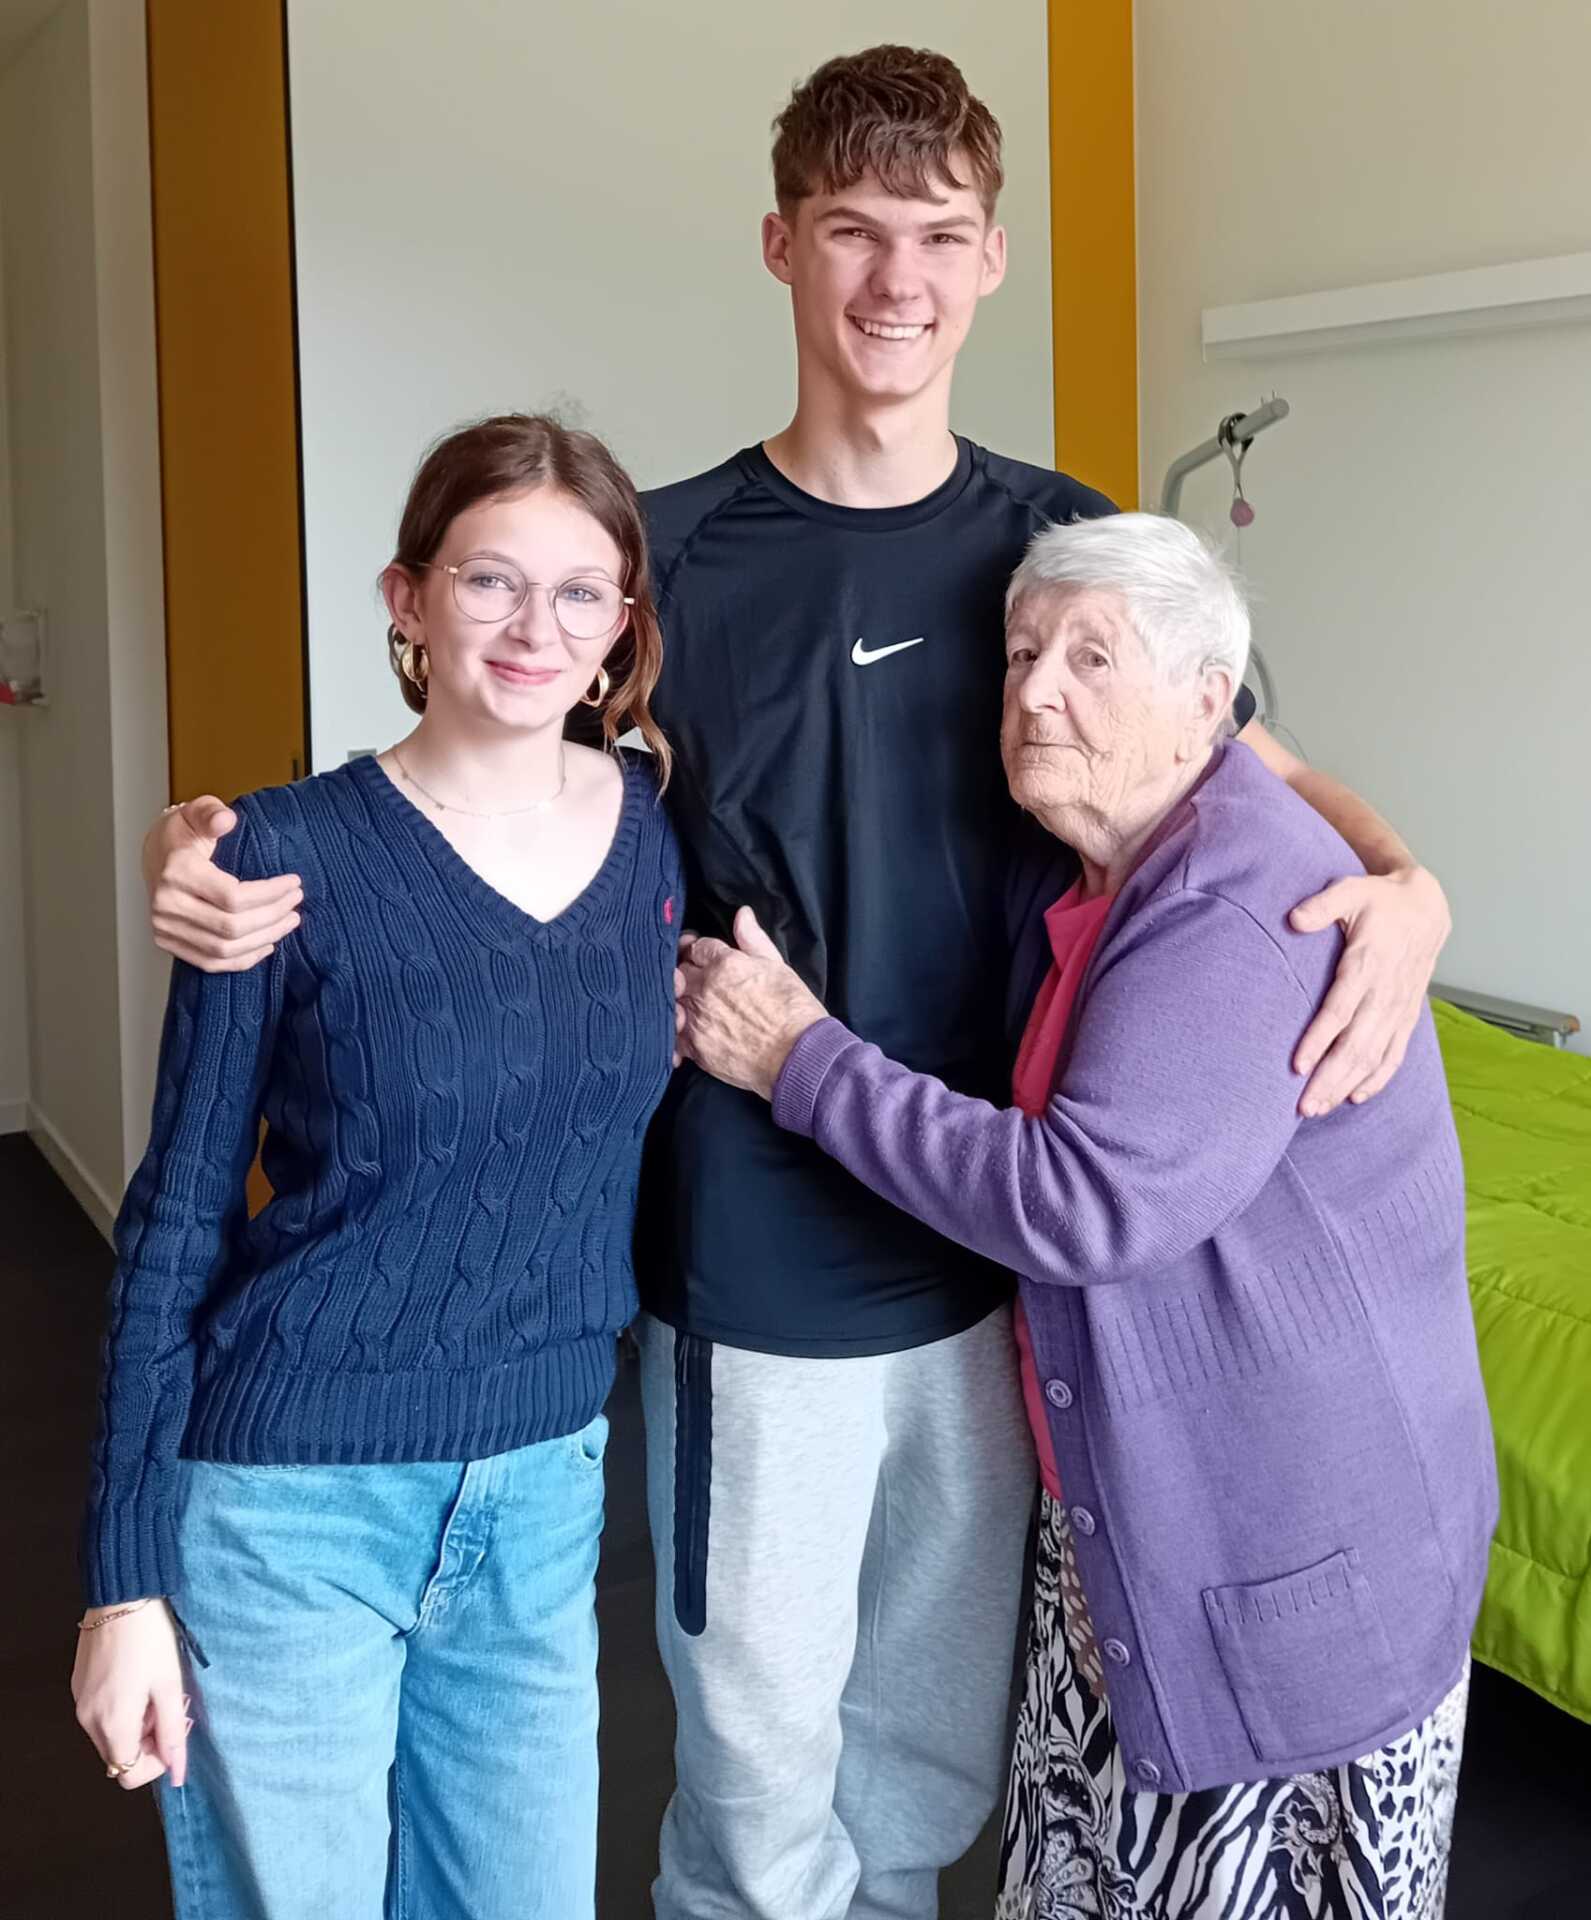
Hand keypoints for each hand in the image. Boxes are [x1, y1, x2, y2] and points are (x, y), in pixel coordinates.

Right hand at [72, 1600, 190, 1791]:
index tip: (176, 1732)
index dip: (157, 1763)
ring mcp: (80, 1704)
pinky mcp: (79, 1688)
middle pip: (119, 1756)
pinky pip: (100, 1715)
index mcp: (112, 1724)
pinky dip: (122, 1710)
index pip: (129, 1775)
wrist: (122, 1597)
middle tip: (171, 1707)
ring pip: (110, 1736)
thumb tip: (178, 1773)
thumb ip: (173, 1734)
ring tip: (156, 1690)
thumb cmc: (150, 1639)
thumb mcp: (170, 1686)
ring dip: (136, 1726)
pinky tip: (138, 1680)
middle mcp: (88, 1721)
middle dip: (148, 1742)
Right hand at [146, 797, 301, 971]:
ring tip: (289, 921)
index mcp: (176, 872)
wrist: (155, 856)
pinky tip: (267, 944)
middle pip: (231, 927)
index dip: (269, 894)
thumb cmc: (182, 835)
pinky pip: (211, 962)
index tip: (294, 883)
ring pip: (224, 949)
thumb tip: (227, 819)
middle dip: (272, 916)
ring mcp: (164, 928)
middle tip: (296, 901)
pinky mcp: (168, 943)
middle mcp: (167, 905)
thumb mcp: (197, 813)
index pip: (232, 896)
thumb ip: (211, 812)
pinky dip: (243, 959)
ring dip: (264, 938)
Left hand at [675, 907, 827, 1100]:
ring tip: (691, 1003)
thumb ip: (753, 939)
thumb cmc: (793, 1010)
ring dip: (677, 998)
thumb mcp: (777, 966)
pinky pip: (671, 1034)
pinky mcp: (694, 1046)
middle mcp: (704, 988)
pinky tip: (685, 1030)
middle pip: (678, 970)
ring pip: (670, 999)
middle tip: (696, 977)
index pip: (697, 947)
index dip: (700, 949)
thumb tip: (741, 914)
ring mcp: (696, 1018)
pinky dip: (674, 1031)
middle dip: (685, 970)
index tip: (703, 954)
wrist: (797, 1055)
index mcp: (724, 964)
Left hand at [1289, 866, 1450, 1115]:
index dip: (1319, 1039)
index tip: (1296, 1066)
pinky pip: (1395, 1053)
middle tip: (1302, 1106)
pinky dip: (1377, 1078)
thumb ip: (1322, 905)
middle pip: (1356, 1044)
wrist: (1426, 906)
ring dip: (1347, 1085)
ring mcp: (1400, 1007)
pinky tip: (1355, 1097)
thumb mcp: (1350, 891)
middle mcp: (1386, 992)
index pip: (1341, 1009)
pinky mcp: (1408, 1015)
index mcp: (1369, 963)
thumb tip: (1294, 919)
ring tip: (1318, 1108)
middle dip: (1330, 1078)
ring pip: (1374, 1056)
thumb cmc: (1379, 900)